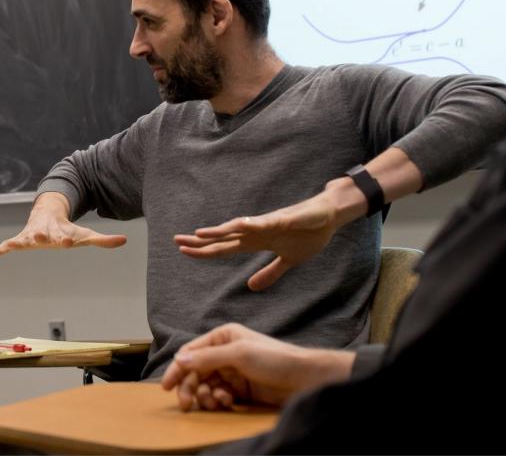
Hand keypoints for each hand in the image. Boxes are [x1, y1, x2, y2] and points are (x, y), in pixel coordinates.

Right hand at [0, 192, 126, 256]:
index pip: (65, 236)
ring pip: (25, 239)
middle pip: (43, 236)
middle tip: (40, 238)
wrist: (48, 212)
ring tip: (11, 245)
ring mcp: (31, 235)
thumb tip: (125, 240)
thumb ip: (104, 240)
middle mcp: (45, 233)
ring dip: (19, 242)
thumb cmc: (67, 229)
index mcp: (61, 233)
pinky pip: (8, 245)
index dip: (68, 238)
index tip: (69, 240)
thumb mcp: (85, 234)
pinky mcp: (21, 239)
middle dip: (42, 237)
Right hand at [160, 323, 354, 411]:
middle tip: (187, 404)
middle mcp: (225, 352)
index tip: (167, 386)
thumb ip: (207, 358)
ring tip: (215, 402)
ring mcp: (232, 371)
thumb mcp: (239, 354)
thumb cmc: (275, 359)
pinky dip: (218, 401)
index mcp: (223, 336)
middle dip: (190, 387)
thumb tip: (179, 359)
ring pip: (206, 385)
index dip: (178, 368)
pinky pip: (219, 395)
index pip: (192, 351)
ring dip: (205, 396)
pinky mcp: (240, 389)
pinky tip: (227, 403)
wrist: (304, 379)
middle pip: (196, 371)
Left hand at [174, 180, 364, 290]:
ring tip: (200, 234)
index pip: (224, 248)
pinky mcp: (284, 218)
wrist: (329, 216)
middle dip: (201, 241)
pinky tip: (238, 224)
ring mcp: (268, 224)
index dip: (204, 251)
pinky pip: (265, 222)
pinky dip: (251, 223)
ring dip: (220, 231)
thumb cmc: (308, 234)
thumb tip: (250, 287)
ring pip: (239, 228)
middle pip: (224, 238)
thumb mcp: (287, 261)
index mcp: (256, 242)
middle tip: (176, 241)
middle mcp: (256, 231)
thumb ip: (269, 273)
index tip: (183, 252)